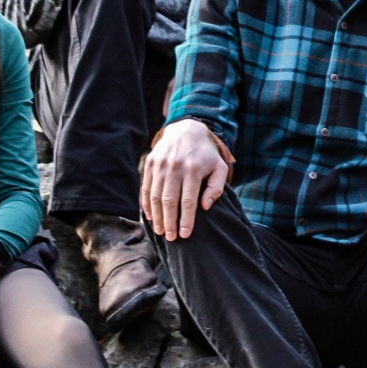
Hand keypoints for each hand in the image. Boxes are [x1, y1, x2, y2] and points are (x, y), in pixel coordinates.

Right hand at [141, 119, 232, 240]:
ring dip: (157, 216)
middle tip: (171, 238)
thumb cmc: (206, 154)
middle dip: (170, 222)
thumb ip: (216, 187)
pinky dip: (147, 204)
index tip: (185, 235)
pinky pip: (146, 188)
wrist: (186, 129)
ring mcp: (160, 165)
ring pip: (156, 196)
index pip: (188, 201)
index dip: (186, 220)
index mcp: (194, 169)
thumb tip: (205, 207)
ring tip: (160, 231)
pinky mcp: (150, 164)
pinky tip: (150, 217)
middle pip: (169, 201)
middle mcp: (175, 166)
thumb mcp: (219, 167)